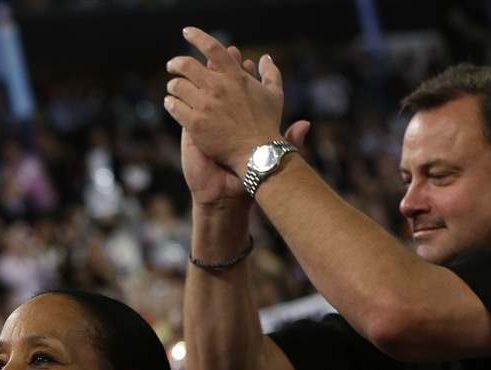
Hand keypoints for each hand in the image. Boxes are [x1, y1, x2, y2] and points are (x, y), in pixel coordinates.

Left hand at [166, 28, 286, 172]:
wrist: (257, 154)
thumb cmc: (267, 125)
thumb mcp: (274, 95)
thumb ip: (270, 74)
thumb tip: (265, 58)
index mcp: (235, 77)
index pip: (214, 49)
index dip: (198, 37)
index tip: (186, 32)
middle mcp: (218, 88)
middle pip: (187, 65)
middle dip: (176, 63)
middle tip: (172, 65)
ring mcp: (205, 106)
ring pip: (177, 86)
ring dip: (173, 85)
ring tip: (172, 88)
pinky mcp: (195, 124)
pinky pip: (174, 107)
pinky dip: (170, 103)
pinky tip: (171, 103)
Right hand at [175, 45, 309, 206]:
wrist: (224, 193)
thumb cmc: (246, 174)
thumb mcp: (271, 155)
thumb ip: (288, 139)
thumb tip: (305, 124)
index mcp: (241, 118)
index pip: (243, 88)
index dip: (245, 73)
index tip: (251, 63)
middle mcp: (222, 117)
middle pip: (221, 84)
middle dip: (223, 68)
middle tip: (228, 55)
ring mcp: (205, 123)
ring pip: (202, 93)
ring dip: (204, 77)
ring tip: (207, 66)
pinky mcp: (191, 133)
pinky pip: (185, 110)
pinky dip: (185, 98)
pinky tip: (185, 89)